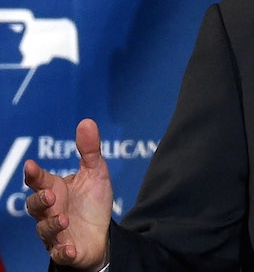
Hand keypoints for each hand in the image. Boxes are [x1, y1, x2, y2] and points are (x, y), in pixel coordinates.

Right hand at [24, 118, 112, 269]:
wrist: (101, 233)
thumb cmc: (91, 201)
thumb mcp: (95, 173)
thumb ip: (89, 150)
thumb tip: (86, 121)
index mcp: (55, 189)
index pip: (39, 180)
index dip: (33, 174)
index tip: (31, 165)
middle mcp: (50, 210)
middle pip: (35, 205)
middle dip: (39, 200)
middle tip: (51, 195)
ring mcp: (55, 232)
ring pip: (44, 230)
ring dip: (51, 225)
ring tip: (64, 219)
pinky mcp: (65, 250)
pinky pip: (58, 253)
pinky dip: (62, 251)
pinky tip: (68, 248)